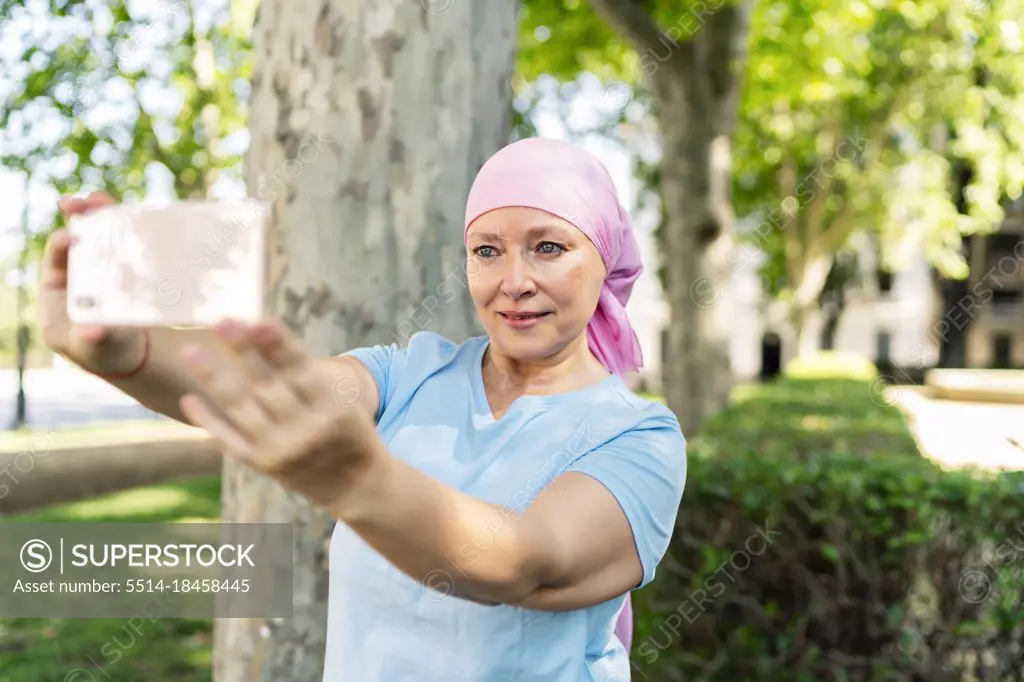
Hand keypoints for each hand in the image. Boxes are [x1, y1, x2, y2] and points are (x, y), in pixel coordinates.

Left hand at [40, 193, 146, 374]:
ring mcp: (103, 264)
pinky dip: (134, 229)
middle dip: (81, 215)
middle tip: (88, 202)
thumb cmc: (101, 351)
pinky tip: (145, 218)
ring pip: (102, 232)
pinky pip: (128, 242)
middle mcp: (78, 269)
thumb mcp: (94, 348)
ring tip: (107, 201)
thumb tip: (95, 332)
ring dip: (106, 213)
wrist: (124, 352)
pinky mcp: (127, 265)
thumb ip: (93, 338)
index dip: (62, 245)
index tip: (74, 239)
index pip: (56, 257)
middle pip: (77, 234)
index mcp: (58, 287)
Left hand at [178, 318, 379, 508]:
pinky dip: (209, 420)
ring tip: (191, 350)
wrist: (357, 484)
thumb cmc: (346, 428)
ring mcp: (283, 449)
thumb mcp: (342, 399)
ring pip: (242, 409)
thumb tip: (259, 334)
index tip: (260, 321)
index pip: (301, 369)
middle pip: (267, 384)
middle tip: (222, 322)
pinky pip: (230, 440)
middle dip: (244, 351)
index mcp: (332, 406)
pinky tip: (189, 399)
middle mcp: (307, 429)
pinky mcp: (264, 465)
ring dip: (214, 378)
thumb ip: (306, 374)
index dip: (279, 345)